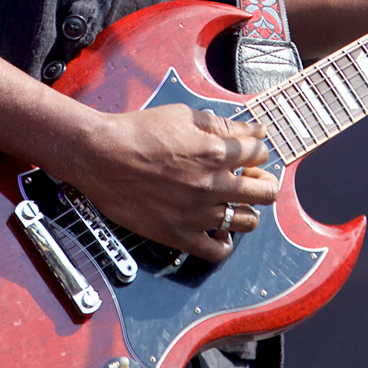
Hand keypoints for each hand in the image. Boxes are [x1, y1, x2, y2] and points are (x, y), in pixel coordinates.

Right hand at [75, 102, 279, 262]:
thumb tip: (256, 129)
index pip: (260, 154)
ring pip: (248, 221)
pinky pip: (217, 250)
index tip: (249, 154)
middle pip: (266, 192)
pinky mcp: (179, 234)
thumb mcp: (184, 116)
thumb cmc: (138, 132)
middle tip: (252, 180)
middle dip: (264, 182)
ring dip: (247, 210)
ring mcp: (198, 213)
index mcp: (216, 152)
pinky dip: (225, 243)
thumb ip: (224, 125)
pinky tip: (220, 231)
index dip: (256, 151)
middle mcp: (212, 184)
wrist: (101, 156)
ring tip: (235, 203)